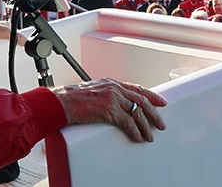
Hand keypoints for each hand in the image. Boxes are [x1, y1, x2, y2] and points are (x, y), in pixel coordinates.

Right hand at [52, 78, 166, 142]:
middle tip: (161, 122)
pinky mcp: (109, 111)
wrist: (61, 102)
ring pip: (137, 112)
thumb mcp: (93, 91)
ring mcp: (113, 98)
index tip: (160, 101)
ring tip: (150, 135)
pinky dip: (135, 132)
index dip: (151, 95)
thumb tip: (115, 106)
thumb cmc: (72, 98)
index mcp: (111, 83)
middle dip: (154, 113)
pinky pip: (128, 123)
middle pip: (141, 100)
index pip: (136, 88)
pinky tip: (138, 138)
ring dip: (146, 126)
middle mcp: (114, 88)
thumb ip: (106, 95)